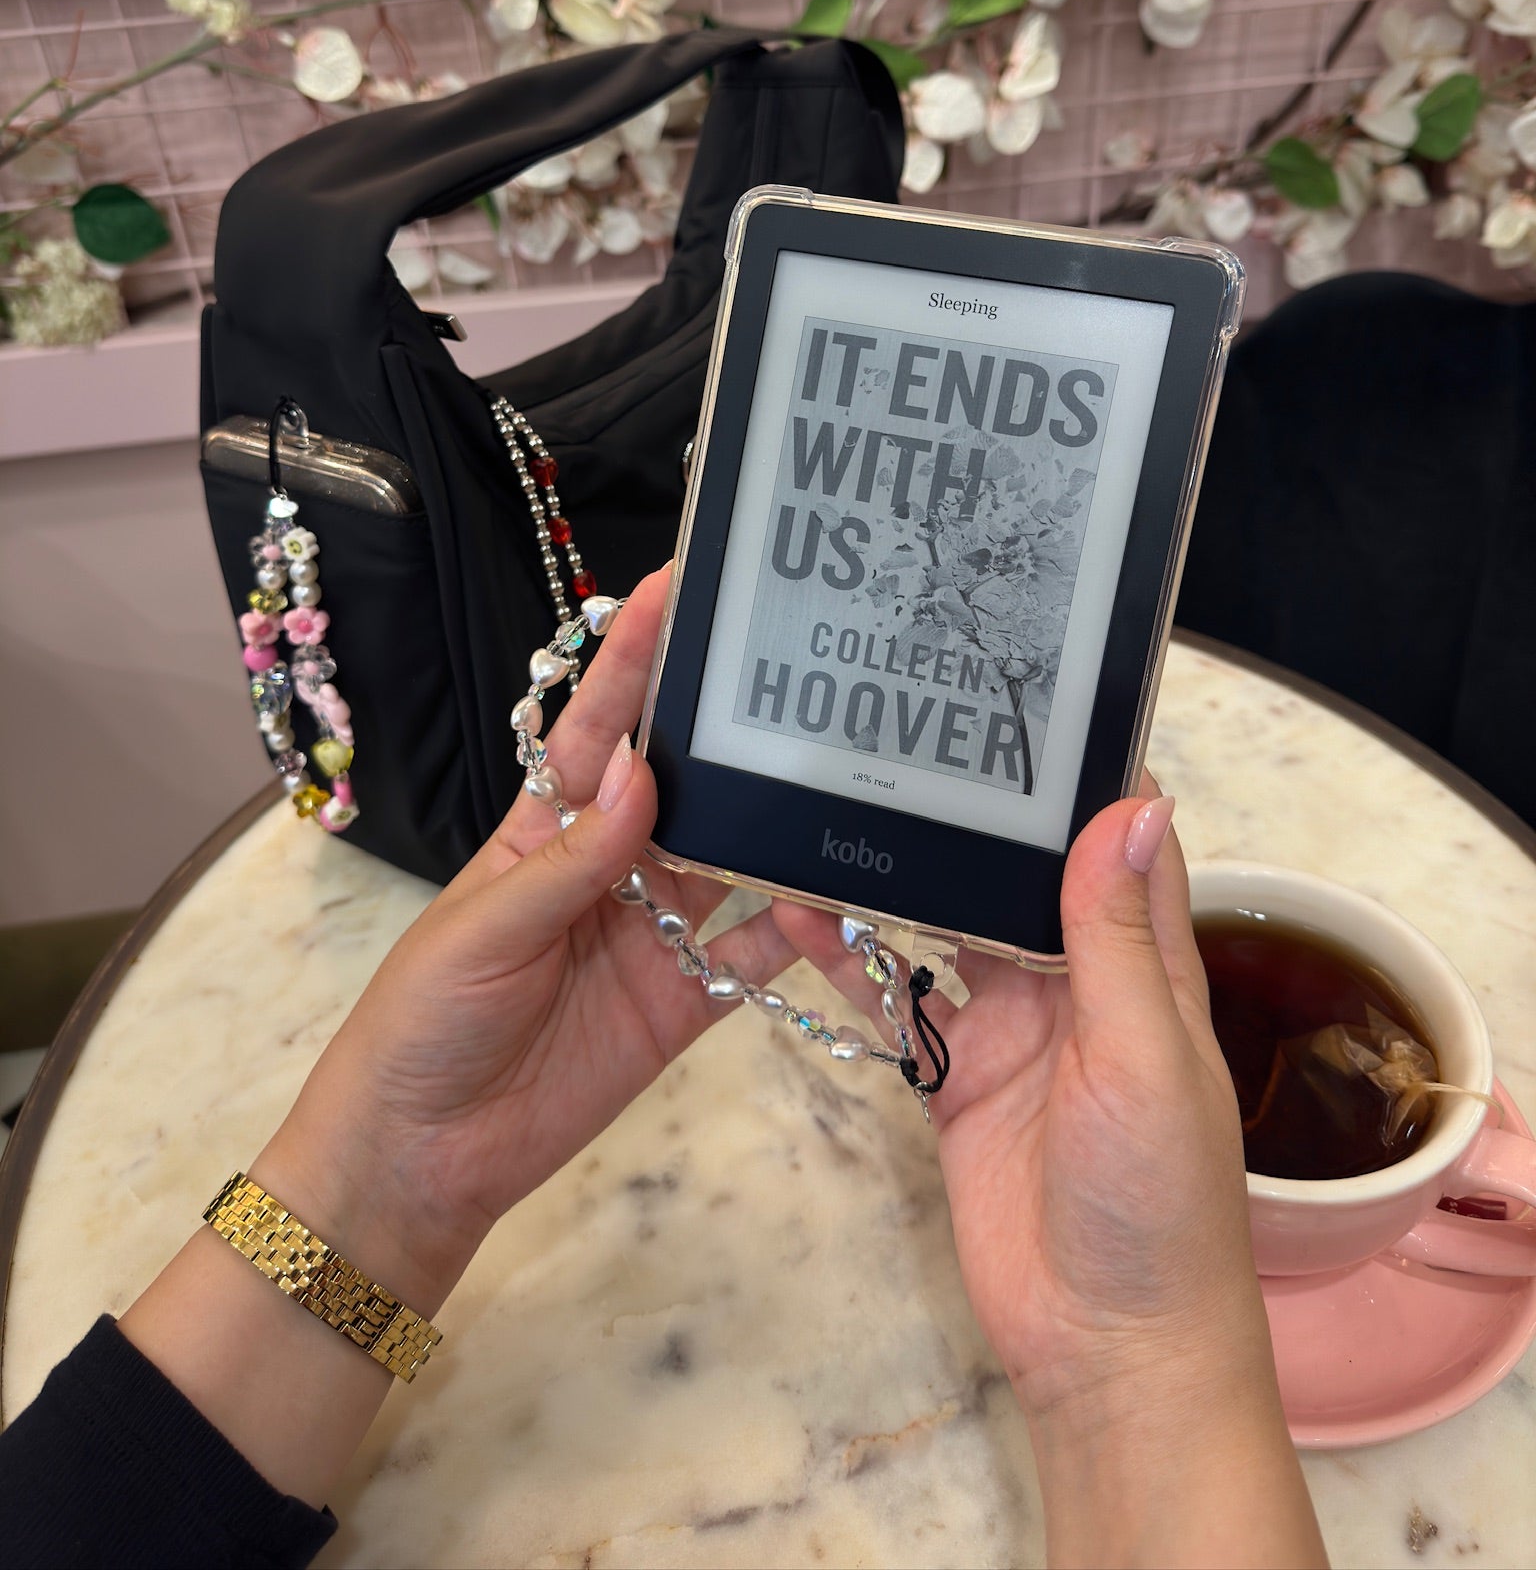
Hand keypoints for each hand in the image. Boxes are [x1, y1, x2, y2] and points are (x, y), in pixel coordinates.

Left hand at [253, 567, 794, 1315]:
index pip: (599, 729)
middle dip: (727, 729)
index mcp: (545, 830)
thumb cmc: (425, 1020)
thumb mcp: (484, 930)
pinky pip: (752, 953)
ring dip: (774, 820)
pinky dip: (796, 925)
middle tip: (797, 668)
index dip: (635, 659)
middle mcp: (612, 868)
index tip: (679, 586)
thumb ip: (571, 861)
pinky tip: (842, 888)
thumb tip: (645, 774)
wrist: (424, 1157)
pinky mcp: (685, 1002)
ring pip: (730, 860)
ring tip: (839, 767)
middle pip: (683, 785)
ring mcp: (656, 934)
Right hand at [772, 792, 1326, 1567]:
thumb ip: (1121, 937)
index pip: (1116, 838)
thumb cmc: (1156, 1202)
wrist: (1105, 1347)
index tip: (1018, 689)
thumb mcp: (1143, 1056)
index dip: (1079, 767)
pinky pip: (900, 995)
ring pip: (950, 921)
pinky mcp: (955, 1074)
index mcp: (1145, 962)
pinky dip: (854, 954)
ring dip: (903, 871)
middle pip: (1019, 869)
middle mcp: (1078, 978)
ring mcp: (1011, 1024)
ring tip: (834, 800)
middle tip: (893, 726)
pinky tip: (803, 910)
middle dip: (969, 808)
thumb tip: (1128, 801)